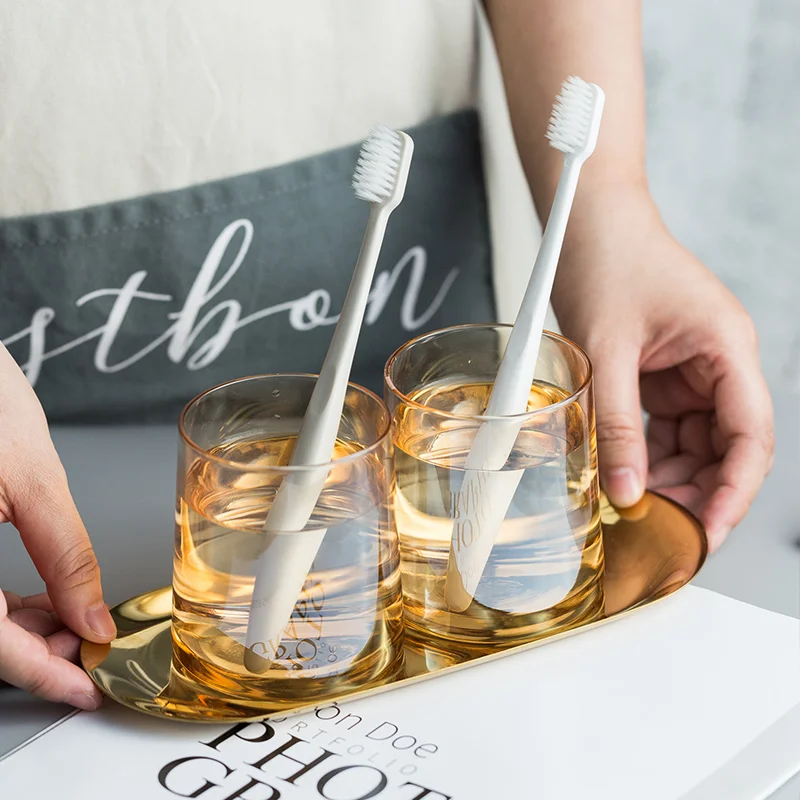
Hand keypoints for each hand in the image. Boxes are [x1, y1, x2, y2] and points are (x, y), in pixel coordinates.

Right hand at [0, 344, 114, 708]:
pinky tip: (41, 598)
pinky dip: (2, 604)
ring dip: (22, 629)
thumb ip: (65, 555)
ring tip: (77, 620)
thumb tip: (92, 616)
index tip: (86, 691)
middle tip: (92, 647)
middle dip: (38, 651)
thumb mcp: (32, 477)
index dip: (42, 674)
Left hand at [552, 187, 773, 550]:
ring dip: (667, 479)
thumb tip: (624, 491)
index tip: (707, 534)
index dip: (734, 492)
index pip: (750, 436)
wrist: (588, 222)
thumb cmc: (609, 261)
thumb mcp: (608, 349)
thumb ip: (618, 423)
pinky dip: (645, 456)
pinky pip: (664, 429)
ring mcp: (692, 372)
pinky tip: (621, 477)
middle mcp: (719, 364)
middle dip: (697, 493)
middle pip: (726, 449)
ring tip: (634, 511)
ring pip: (694, 445)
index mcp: (727, 349)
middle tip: (662, 534)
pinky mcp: (662, 376)